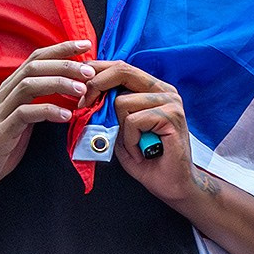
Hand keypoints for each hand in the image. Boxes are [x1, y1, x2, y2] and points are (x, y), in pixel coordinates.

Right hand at [0, 41, 94, 200]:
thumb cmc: (3, 145)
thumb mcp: (24, 118)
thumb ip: (41, 102)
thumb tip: (71, 91)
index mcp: (11, 88)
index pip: (36, 58)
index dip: (61, 49)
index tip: (86, 45)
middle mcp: (5, 94)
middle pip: (34, 66)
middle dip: (64, 64)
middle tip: (88, 70)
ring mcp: (1, 111)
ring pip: (29, 84)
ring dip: (57, 83)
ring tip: (81, 90)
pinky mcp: (1, 131)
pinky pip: (24, 114)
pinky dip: (47, 111)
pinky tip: (66, 115)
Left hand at [88, 60, 196, 202]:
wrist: (174, 185)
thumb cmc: (147, 160)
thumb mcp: (121, 131)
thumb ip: (109, 112)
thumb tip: (86, 96)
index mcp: (153, 89)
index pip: (121, 67)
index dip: (96, 72)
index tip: (79, 90)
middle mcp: (164, 90)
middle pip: (122, 71)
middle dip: (97, 87)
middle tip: (84, 106)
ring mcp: (171, 101)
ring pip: (123, 101)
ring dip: (120, 130)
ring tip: (133, 146)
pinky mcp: (172, 116)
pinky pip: (134, 121)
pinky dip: (130, 140)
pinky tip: (141, 151)